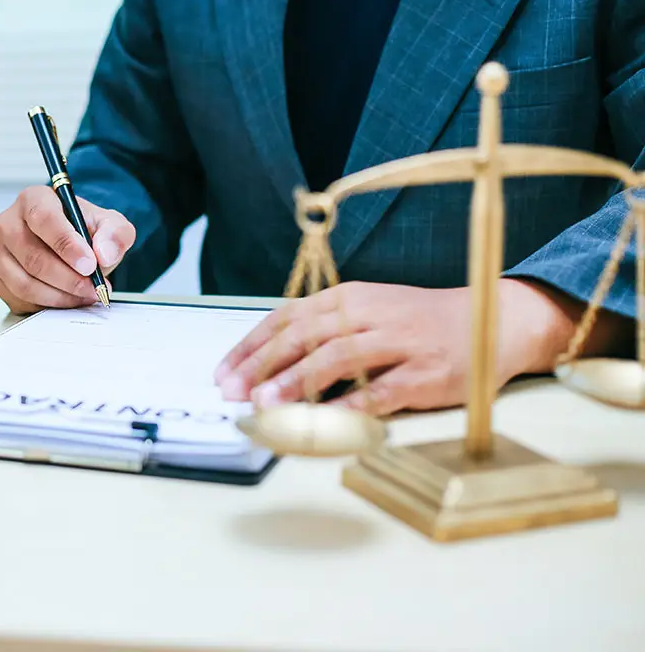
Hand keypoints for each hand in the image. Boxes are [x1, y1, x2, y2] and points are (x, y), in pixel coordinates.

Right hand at [0, 186, 135, 313]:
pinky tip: (68, 299)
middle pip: (33, 257)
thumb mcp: (109, 224)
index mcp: (33, 199)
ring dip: (61, 296)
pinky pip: (20, 299)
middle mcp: (8, 223)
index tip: (90, 264)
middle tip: (94, 287)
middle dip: (69, 279)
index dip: (66, 244)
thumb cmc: (83, 230)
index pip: (43, 218)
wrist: (70, 246)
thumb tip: (104, 253)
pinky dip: (48, 305)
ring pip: (25, 283)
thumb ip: (115, 233)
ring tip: (86, 295)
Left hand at [213, 279, 601, 415]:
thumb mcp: (366, 312)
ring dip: (296, 381)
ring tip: (265, 403)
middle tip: (233, 391)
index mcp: (348, 297)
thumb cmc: (417, 322)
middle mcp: (369, 314)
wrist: (493, 319)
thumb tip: (264, 367)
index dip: (251, 346)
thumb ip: (321, 332)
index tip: (223, 373)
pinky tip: (321, 420)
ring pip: (337, 358)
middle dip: (263, 365)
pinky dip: (348, 405)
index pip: (288, 318)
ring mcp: (398, 342)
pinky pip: (380, 390)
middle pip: (305, 336)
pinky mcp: (424, 373)